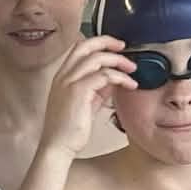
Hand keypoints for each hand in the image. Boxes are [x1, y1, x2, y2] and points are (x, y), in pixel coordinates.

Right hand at [42, 35, 132, 154]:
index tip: (115, 48)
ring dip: (118, 61)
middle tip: (124, 47)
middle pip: (85, 46)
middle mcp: (63, 75)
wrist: (58, 147)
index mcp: (62, 76)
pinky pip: (104, 75)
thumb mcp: (86, 104)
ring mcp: (69, 82)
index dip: (98, 43)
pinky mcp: (78, 92)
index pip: (79, 49)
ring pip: (97, 58)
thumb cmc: (70, 130)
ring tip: (132, 70)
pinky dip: (120, 77)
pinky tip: (129, 85)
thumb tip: (113, 79)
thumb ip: (98, 89)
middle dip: (107, 42)